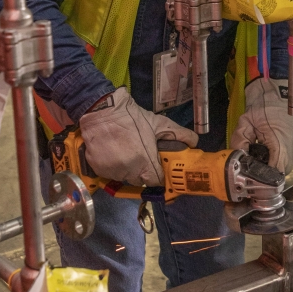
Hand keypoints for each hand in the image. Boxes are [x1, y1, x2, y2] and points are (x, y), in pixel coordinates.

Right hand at [80, 87, 198, 185]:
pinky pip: (110, 173)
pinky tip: (114, 152)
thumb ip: (179, 134)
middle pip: (140, 180)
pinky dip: (113, 167)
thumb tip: (194, 142)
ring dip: (128, 169)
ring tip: (126, 152)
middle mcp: (128, 171)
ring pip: (125, 177)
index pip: (156, 180)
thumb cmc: (132, 117)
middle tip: (141, 156)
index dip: (158, 174)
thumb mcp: (159, 123)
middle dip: (143, 171)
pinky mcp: (98, 168)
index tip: (157, 167)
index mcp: (145, 162)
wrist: (101, 110)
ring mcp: (112, 171)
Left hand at [230, 79, 292, 173]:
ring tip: (264, 149)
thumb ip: (239, 142)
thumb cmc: (262, 105)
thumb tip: (238, 159)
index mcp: (283, 141)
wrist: (278, 91)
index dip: (264, 176)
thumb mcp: (245, 123)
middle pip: (281, 169)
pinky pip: (291, 155)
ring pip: (287, 163)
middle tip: (256, 159)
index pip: (276, 171)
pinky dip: (282, 154)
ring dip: (275, 161)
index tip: (254, 174)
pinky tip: (273, 145)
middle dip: (268, 168)